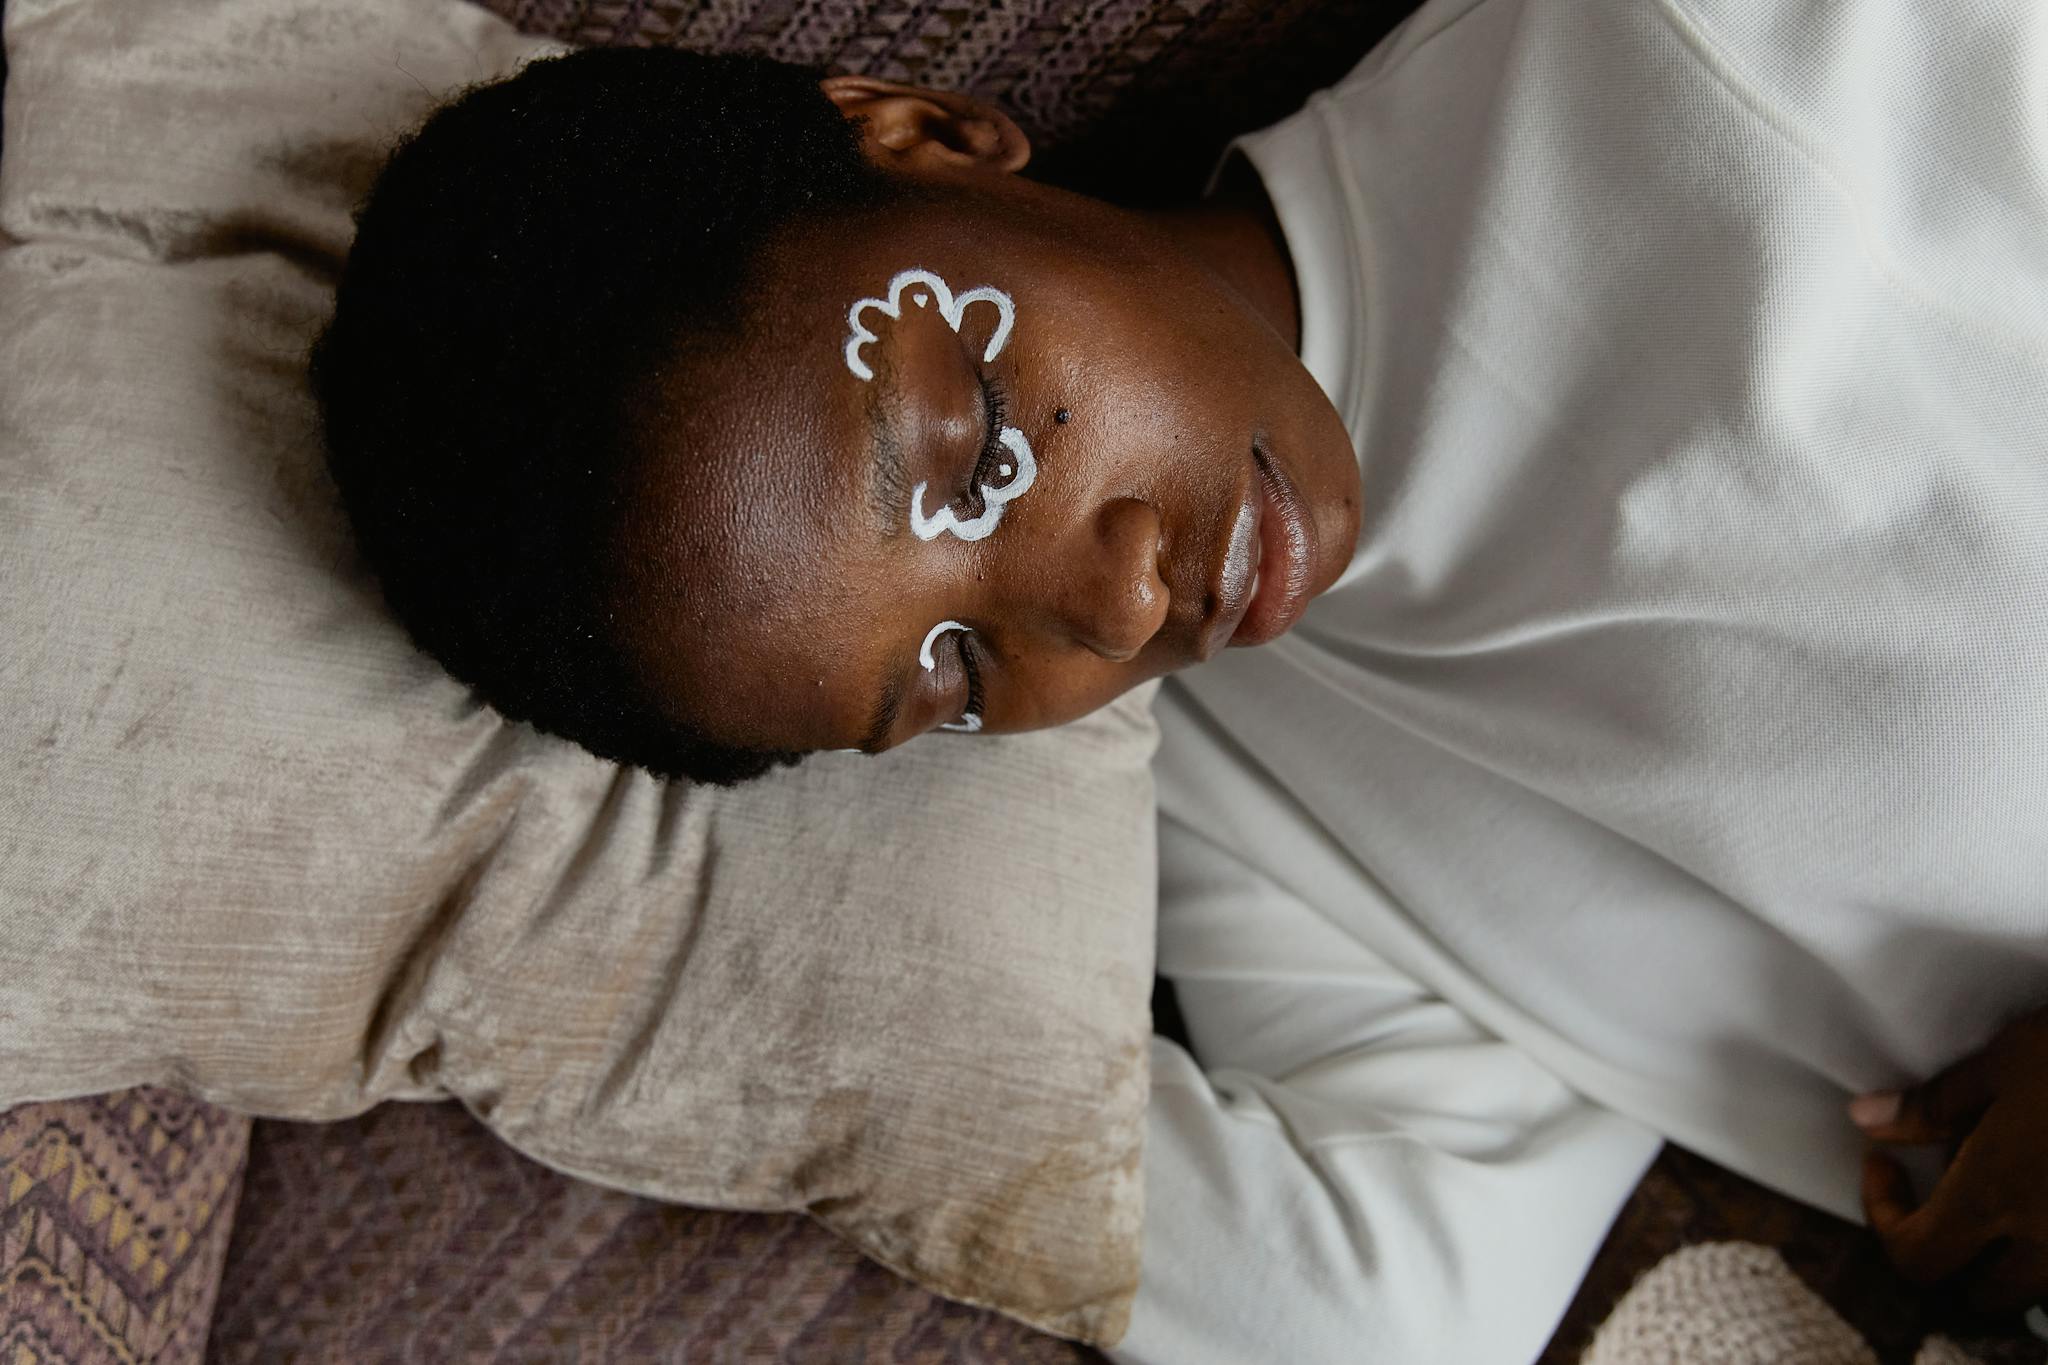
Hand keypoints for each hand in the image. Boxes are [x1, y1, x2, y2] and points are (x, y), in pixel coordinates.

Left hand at [1852, 1004, 2047, 1314]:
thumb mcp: (2003, 1063)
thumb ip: (1934, 1106)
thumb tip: (1867, 1121)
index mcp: (1996, 1197)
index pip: (1915, 1256)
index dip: (1884, 1216)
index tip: (1886, 1162)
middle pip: (1981, 1291)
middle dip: (1953, 1253)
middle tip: (1944, 1188)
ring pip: (2039, 1288)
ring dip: (2012, 1257)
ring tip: (2005, 1187)